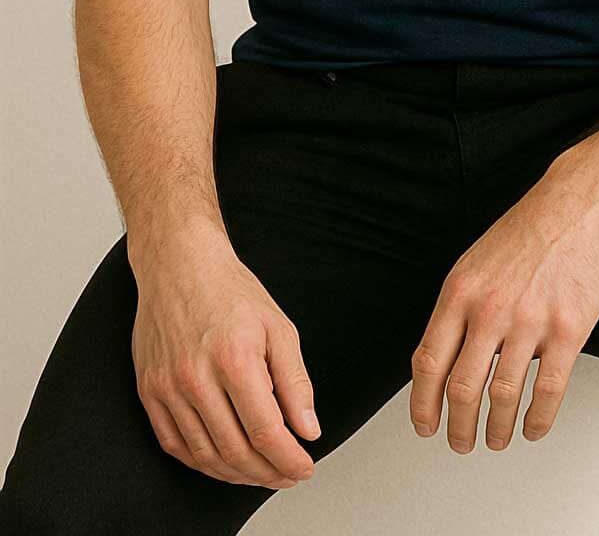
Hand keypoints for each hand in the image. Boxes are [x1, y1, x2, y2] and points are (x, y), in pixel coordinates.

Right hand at [129, 226, 320, 489]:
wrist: (179, 264)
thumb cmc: (230, 290)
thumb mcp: (278, 326)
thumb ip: (295, 382)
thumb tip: (308, 429)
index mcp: (235, 358)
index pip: (266, 432)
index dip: (289, 459)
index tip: (305, 467)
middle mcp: (196, 377)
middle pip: (235, 450)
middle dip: (267, 473)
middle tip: (287, 475)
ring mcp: (167, 387)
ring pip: (205, 454)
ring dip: (236, 474)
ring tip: (260, 473)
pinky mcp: (149, 391)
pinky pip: (175, 444)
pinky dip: (202, 462)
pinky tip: (223, 461)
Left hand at [408, 165, 598, 453]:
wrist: (580, 204)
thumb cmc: (528, 231)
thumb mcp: (475, 263)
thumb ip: (457, 309)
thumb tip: (440, 360)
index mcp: (460, 291)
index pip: (428, 362)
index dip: (422, 404)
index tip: (425, 424)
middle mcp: (490, 309)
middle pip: (462, 389)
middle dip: (458, 428)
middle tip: (460, 442)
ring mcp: (530, 321)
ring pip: (504, 397)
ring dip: (497, 430)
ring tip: (496, 439)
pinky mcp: (569, 330)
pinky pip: (547, 391)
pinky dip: (537, 420)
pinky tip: (532, 428)